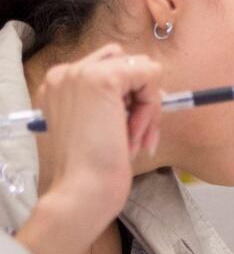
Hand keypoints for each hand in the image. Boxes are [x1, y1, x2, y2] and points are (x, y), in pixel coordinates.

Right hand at [33, 44, 162, 220]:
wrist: (81, 189)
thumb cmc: (91, 168)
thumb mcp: (98, 126)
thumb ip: (114, 102)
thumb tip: (154, 91)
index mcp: (59, 85)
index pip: (111, 69)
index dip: (130, 98)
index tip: (128, 130)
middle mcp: (65, 73)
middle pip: (128, 64)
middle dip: (142, 99)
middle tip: (136, 135)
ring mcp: (81, 72)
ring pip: (142, 70)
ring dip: (147, 107)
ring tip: (132, 139)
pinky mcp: (104, 78)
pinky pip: (151, 75)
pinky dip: (151, 107)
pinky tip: (132, 133)